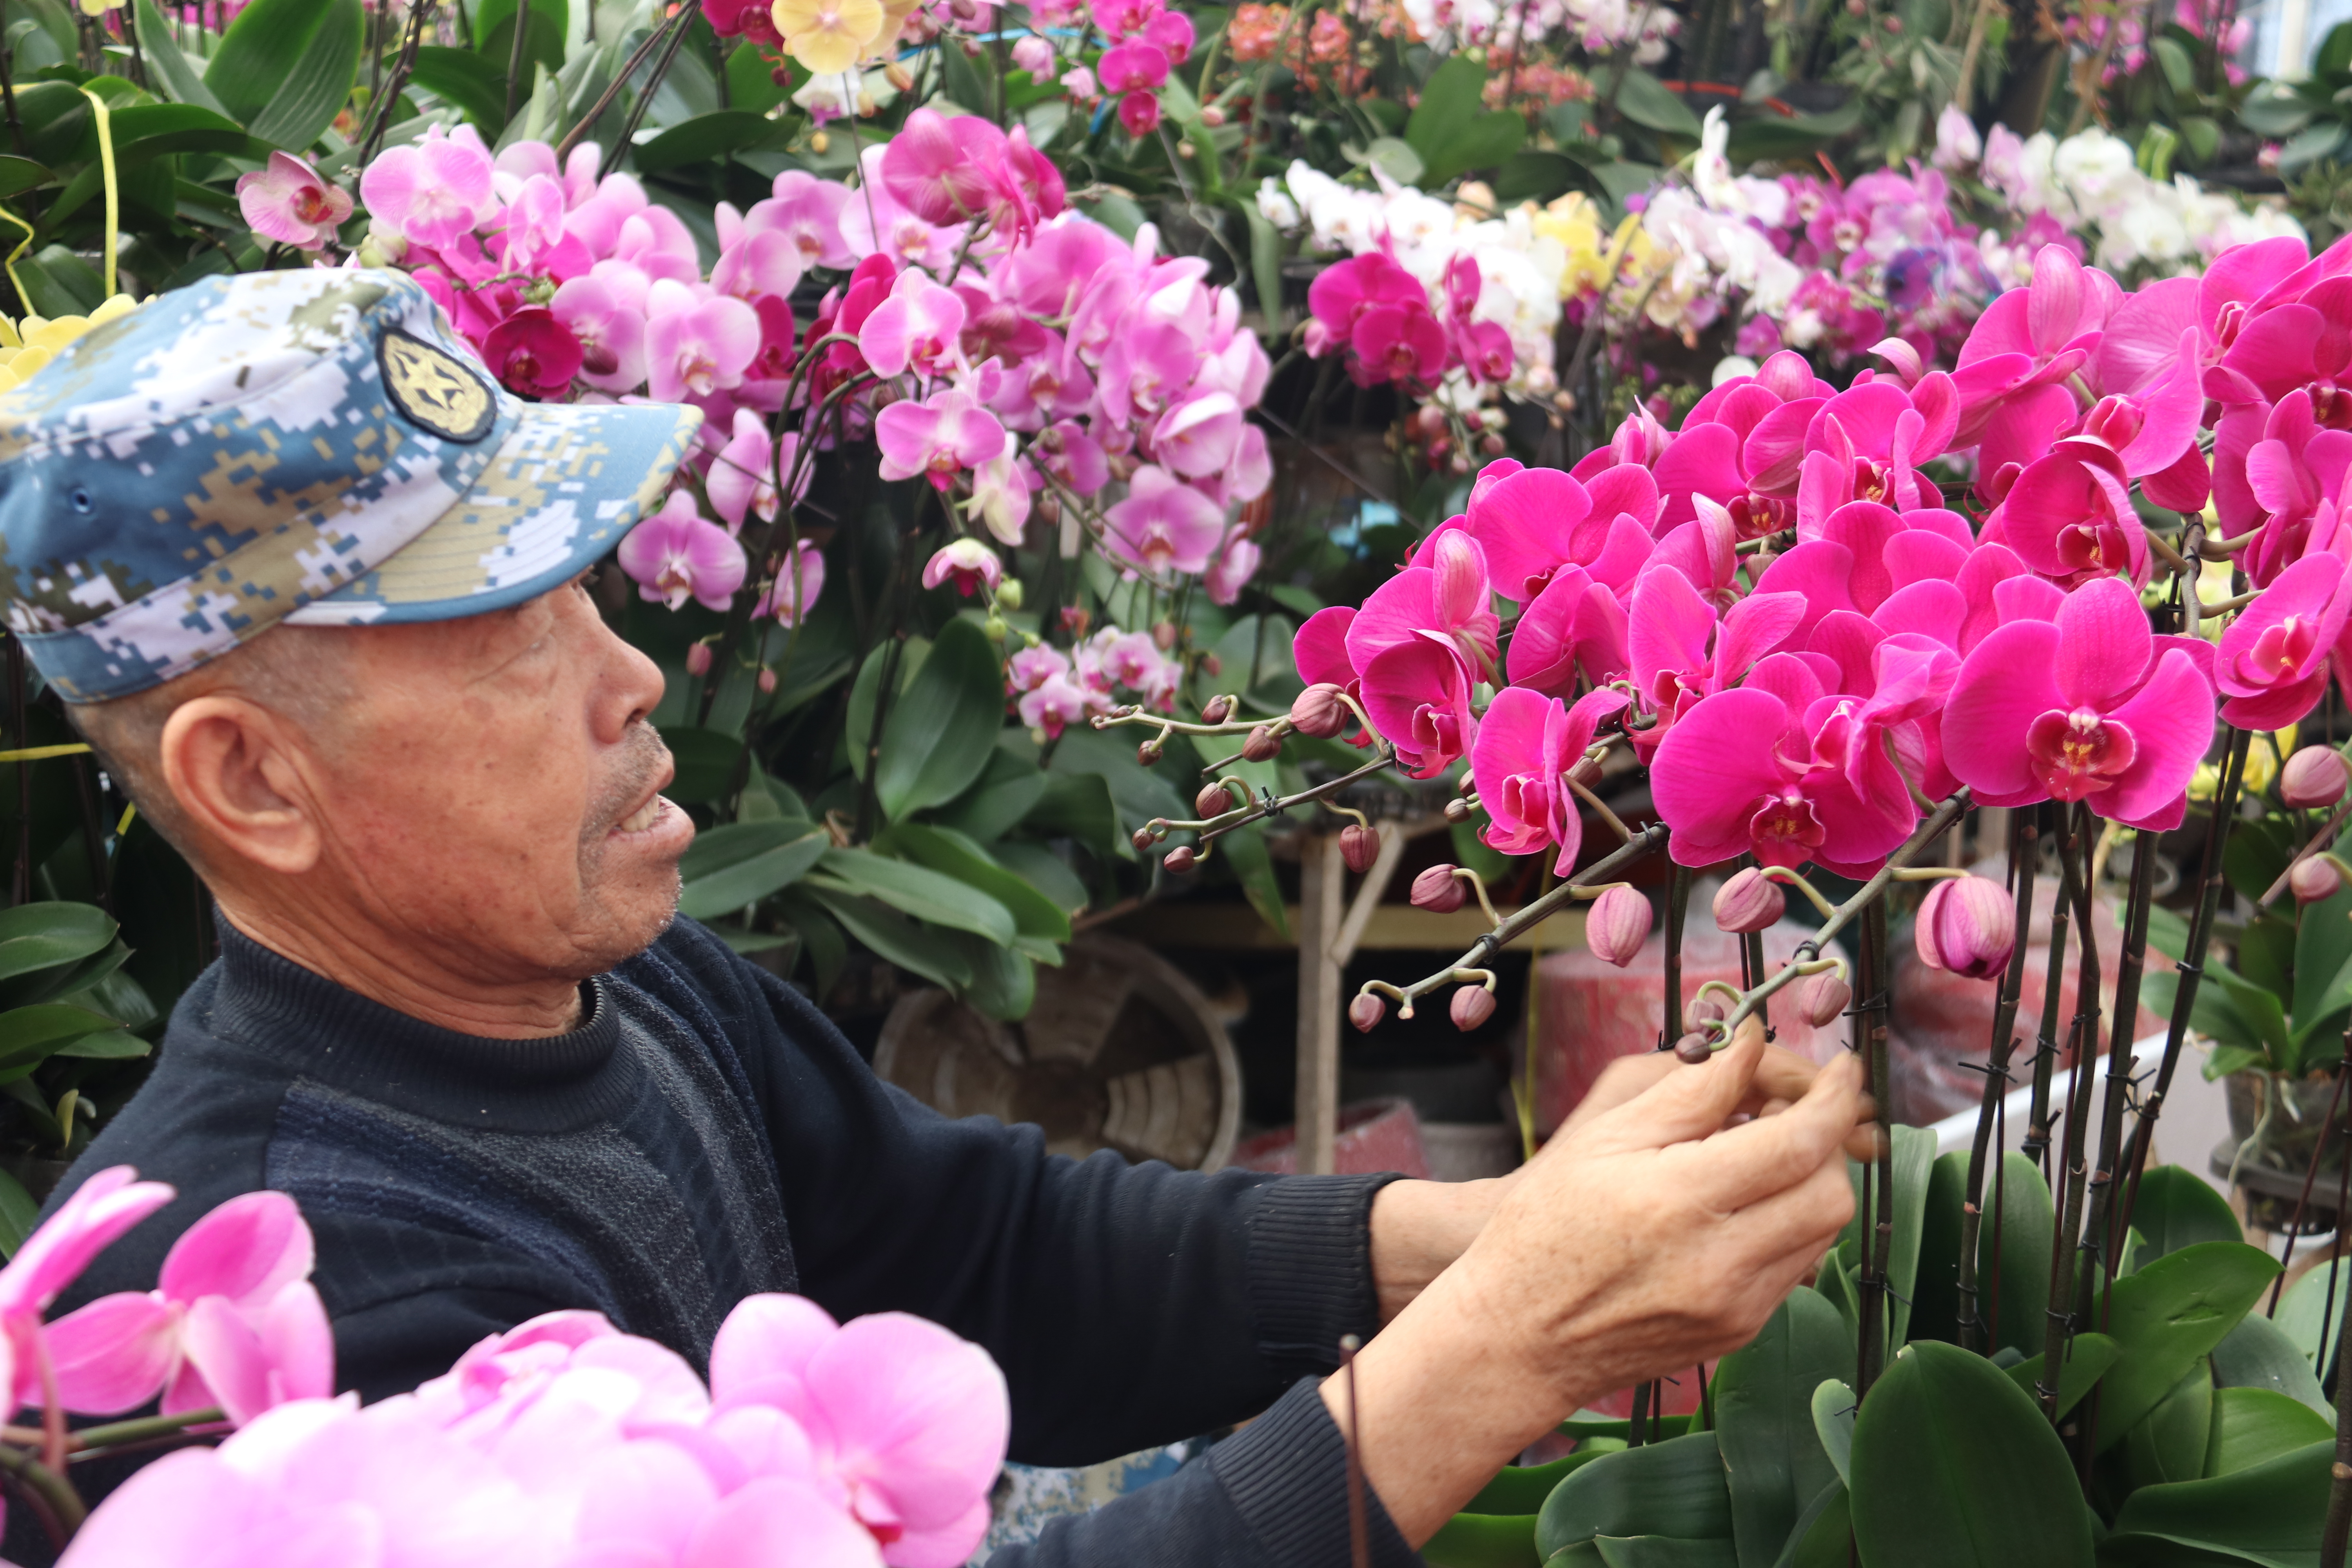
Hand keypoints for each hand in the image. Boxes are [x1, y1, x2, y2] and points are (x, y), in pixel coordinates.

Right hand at [1365, 1020, 1873, 1321]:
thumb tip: (1751, 1043)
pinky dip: (1787, 1224)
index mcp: (1681, 1201)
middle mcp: (1721, 1261)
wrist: (1520, 1336)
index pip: (1799, 1141)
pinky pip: (1797, 1267)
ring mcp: (1737, 1306)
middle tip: (1786, 1111)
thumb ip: (1689, 1090)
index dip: (1833, 1097)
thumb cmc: (1544, 1228)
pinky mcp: (1740, 1331)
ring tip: (1758, 1155)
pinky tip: (1740, 1206)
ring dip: (1810, 1181)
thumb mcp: (1604, 1138)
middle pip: (1830, 1190)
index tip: (1840, 1069)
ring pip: (1824, 1232)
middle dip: (1827, 1141)